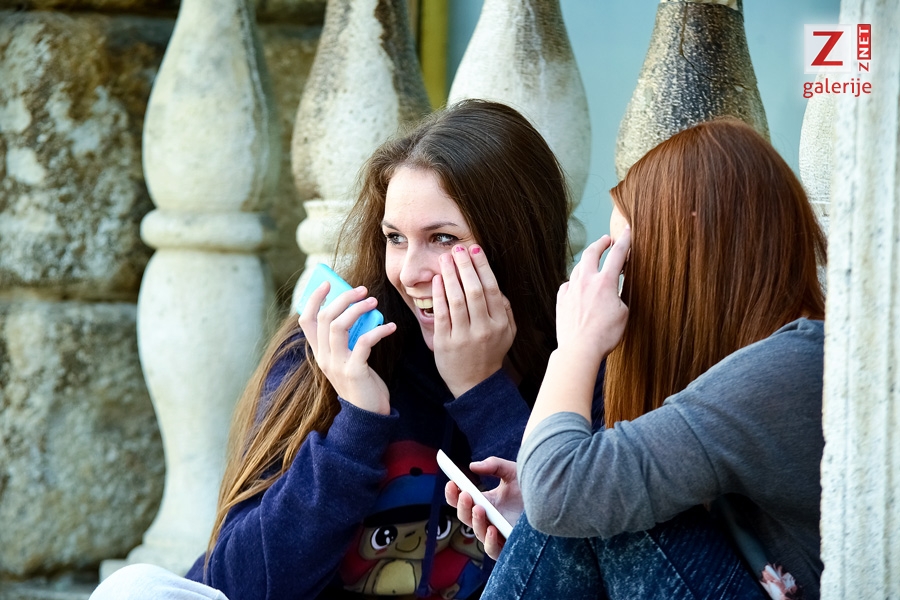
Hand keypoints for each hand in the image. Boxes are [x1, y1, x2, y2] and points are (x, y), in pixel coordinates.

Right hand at [297, 281, 396, 414]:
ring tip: (374, 301)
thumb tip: (358, 309)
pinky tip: (391, 327)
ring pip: (338, 326)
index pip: (306, 320)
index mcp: (319, 352)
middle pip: (324, 318)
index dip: (313, 299)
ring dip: (357, 309)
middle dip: (343, 298)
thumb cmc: (362, 382)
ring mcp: (337, 365)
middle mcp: (324, 357)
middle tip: (363, 290)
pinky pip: (364, 342)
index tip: (326, 282)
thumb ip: (348, 338)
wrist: (369, 415)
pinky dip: (378, 330)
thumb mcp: (348, 358)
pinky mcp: (354, 371)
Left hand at [432, 245, 515, 396]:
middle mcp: (484, 329)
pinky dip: (438, 295)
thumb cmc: (490, 353)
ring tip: (445, 259)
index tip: (474, 248)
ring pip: (457, 300)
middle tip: (457, 249)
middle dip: (465, 266)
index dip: (482, 266)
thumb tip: (495, 285)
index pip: (491, 288)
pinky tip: (437, 280)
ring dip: (451, 276)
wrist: (475, 384)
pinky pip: (442, 314)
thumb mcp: (507, 332)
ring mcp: (464, 336)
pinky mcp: (445, 343)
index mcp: (500, 324)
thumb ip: (505, 309)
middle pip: (474, 290)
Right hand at [444, 457, 521, 559]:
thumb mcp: (511, 471)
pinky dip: (490, 542)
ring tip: (479, 508)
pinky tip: (492, 529)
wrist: (554, 503)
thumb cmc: (530, 488)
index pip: (461, 500)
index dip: (453, 493)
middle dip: (462, 505)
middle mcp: (487, 519)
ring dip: (475, 521)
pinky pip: (493, 550)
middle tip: (465, 494)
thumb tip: (472, 466)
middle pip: (465, 516)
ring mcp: (496, 533)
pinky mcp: (508, 546)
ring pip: (477, 533)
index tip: (452, 482)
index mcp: (484, 502)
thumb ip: (493, 465)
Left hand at [556, 227, 630, 366]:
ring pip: (578, 268)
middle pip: (592, 253)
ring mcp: (571, 290)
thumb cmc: (605, 335)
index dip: (624, 240)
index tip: (626, 231)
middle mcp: (586, 281)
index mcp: (605, 283)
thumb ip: (619, 297)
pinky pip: (568, 284)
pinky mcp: (561, 300)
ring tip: (593, 262)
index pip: (617, 255)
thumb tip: (614, 293)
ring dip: (587, 262)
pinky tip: (577, 285)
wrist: (579, 349)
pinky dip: (575, 281)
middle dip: (600, 243)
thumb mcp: (623, 314)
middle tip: (606, 240)